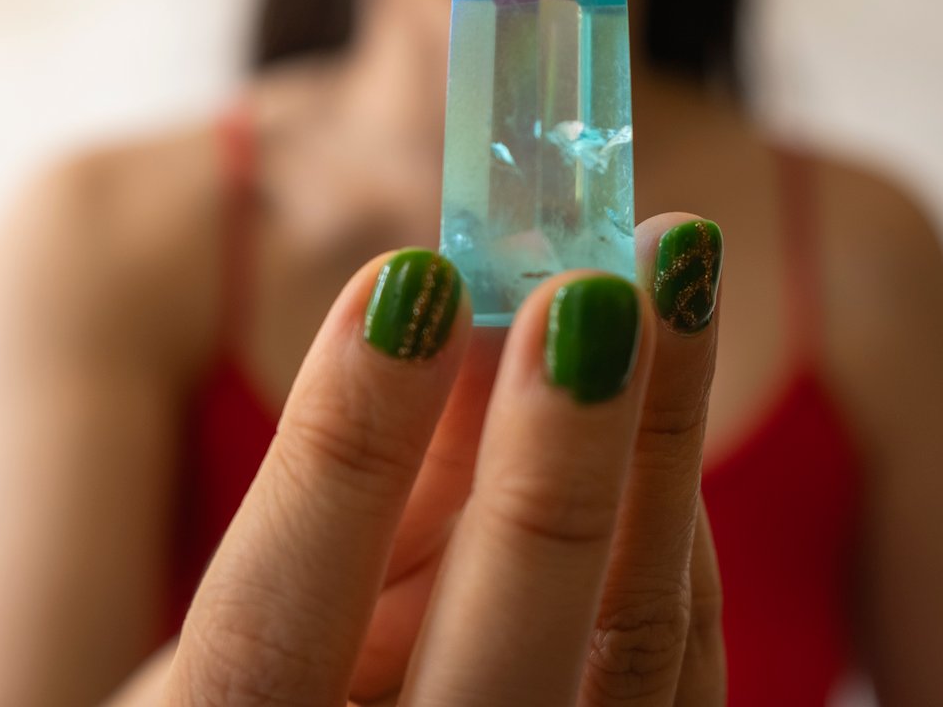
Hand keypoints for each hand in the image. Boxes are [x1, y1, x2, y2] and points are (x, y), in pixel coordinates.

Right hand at [158, 213, 725, 705]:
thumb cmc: (277, 673)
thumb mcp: (260, 594)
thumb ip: (341, 487)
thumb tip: (447, 309)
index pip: (271, 643)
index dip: (339, 466)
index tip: (408, 285)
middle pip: (502, 677)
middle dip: (554, 473)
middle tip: (589, 292)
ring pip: (635, 654)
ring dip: (661, 449)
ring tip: (675, 275)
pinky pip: (682, 650)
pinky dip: (673, 505)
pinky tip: (668, 370)